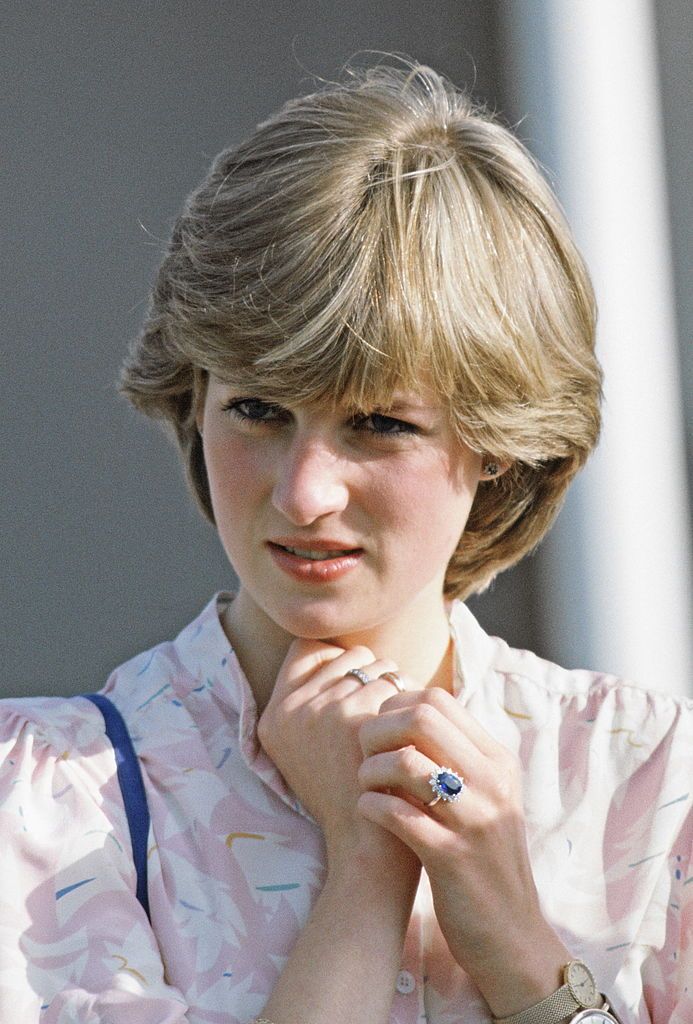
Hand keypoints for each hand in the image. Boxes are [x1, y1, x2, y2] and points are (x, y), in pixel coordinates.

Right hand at [257, 639, 420, 876]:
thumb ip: (315, 703)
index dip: (338, 662)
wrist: (366, 850)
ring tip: (395, 729)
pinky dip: (409, 703)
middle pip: (345, 654)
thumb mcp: (310, 751)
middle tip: (381, 717)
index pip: (307, 649)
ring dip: (394, 687)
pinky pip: (394, 682)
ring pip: (374, 665)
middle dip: (371, 675)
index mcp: (272, 717)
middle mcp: (289, 709)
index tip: (356, 692)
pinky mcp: (353, 716)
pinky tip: (408, 735)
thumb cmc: (351, 798)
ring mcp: (318, 710)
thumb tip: (350, 655)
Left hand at [356, 687, 569, 1013]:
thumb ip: (455, 757)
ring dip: (371, 769)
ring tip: (365, 785)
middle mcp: (492, 782)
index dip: (395, 707)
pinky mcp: (452, 858)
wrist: (511, 934)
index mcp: (498, 760)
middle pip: (421, 718)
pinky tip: (368, 812)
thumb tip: (404, 714)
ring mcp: (475, 819)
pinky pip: (397, 814)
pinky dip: (372, 806)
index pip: (438, 700)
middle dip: (378, 730)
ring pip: (406, 761)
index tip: (379, 733)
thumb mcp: (485, 798)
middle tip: (364, 755)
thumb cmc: (483, 858)